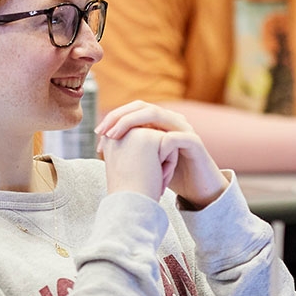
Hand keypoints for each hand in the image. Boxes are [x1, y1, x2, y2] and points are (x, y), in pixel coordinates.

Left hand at [95, 101, 228, 207]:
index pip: (134, 108)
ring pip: (157, 114)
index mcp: (161, 121)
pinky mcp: (196, 143)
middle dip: (119, 116)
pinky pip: (176, 137)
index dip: (114, 117)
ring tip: (115, 136)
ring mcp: (185, 129)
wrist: (197, 189)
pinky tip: (144, 155)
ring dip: (132, 122)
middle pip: (143, 106)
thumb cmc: (170, 174)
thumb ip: (131, 147)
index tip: (98, 133)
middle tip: (102, 132)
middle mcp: (172, 120)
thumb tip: (104, 142)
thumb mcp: (146, 158)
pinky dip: (159, 143)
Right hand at [98, 126, 168, 200]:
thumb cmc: (131, 194)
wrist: (129, 207)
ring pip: (165, 141)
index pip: (145, 143)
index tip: (134, 179)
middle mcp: (118, 131)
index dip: (146, 163)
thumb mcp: (131, 167)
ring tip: (148, 178)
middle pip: (155, 140)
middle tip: (142, 180)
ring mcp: (133, 131)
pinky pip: (173, 145)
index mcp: (111, 138)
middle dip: (156, 162)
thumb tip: (155, 141)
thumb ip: (137, 149)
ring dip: (163, 163)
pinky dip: (169, 164)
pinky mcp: (149, 136)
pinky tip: (154, 175)